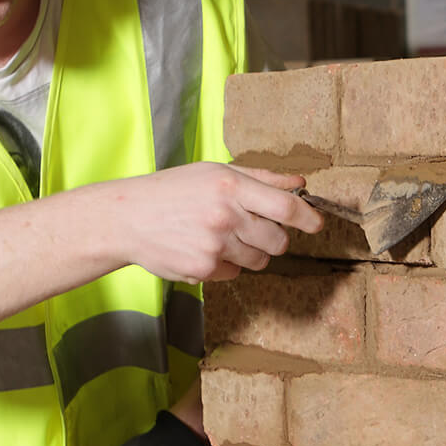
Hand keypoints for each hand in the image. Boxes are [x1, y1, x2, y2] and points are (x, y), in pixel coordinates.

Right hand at [98, 162, 322, 282]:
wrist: (128, 218)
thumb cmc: (173, 191)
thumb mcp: (215, 172)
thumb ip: (261, 178)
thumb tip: (300, 184)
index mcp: (231, 186)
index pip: (286, 207)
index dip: (309, 218)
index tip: (317, 223)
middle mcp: (225, 215)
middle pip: (279, 240)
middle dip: (275, 238)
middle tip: (254, 229)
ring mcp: (214, 245)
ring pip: (260, 260)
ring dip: (251, 252)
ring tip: (223, 237)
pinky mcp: (203, 269)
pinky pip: (235, 273)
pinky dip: (226, 264)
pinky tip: (204, 248)